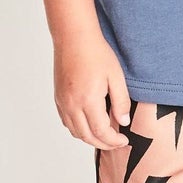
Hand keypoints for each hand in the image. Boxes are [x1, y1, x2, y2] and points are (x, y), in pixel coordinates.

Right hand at [54, 31, 132, 147]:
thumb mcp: (116, 77)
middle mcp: (72, 104)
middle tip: (116, 143)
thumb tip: (123, 122)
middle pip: (86, 136)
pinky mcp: (58, 98)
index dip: (113, 141)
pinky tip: (89, 124)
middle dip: (103, 144)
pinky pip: (67, 122)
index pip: (101, 132)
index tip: (124, 140)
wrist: (74, 38)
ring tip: (105, 136)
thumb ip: (121, 102)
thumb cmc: (96, 53)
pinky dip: (78, 129)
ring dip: (90, 138)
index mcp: (88, 100)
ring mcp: (63, 102)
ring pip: (75, 132)